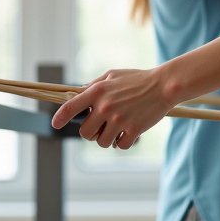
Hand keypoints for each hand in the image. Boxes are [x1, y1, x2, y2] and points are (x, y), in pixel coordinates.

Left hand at [51, 68, 176, 149]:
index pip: (70, 107)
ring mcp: (119, 119)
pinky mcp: (133, 129)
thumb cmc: (138, 78)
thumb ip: (94, 85)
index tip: (55, 125)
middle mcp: (105, 106)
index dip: (59, 118)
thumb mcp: (112, 75)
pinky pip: (120, 146)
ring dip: (108, 140)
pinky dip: (122, 143)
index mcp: (97, 91)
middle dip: (91, 133)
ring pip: (102, 142)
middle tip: (101, 128)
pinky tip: (128, 134)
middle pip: (85, 132)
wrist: (164, 85)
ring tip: (116, 131)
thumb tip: (78, 94)